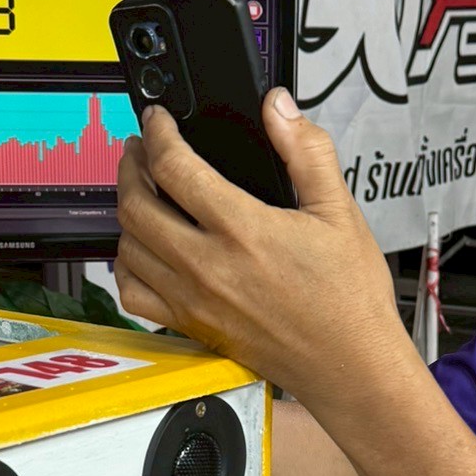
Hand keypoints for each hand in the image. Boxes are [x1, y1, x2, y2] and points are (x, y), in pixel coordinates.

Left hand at [113, 92, 411, 416]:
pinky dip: (127, 266)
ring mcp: (194, 301)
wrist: (350, 365)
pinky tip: (142, 249)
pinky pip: (134, 293)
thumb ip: (306, 152)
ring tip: (139, 192)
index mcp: (243, 231)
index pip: (174, 168)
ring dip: (125, 211)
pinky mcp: (191, 327)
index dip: (157, 133)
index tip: (157, 120)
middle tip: (139, 148)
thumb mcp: (339, 212)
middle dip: (131, 165)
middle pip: (136, 205)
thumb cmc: (349, 300)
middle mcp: (209, 267)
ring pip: (128, 247)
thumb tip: (278, 109)